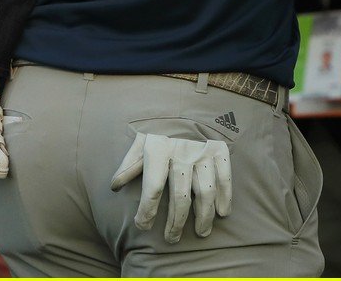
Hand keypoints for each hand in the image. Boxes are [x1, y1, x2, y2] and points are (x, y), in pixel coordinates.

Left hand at [109, 133, 231, 242]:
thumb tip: (114, 186)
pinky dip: (225, 196)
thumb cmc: (158, 126)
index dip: (147, 211)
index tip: (143, 226)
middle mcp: (182, 152)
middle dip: (175, 222)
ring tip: (200, 232)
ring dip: (203, 216)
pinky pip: (224, 177)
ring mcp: (203, 151)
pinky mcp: (218, 149)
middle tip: (171, 238)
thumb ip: (129, 164)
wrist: (183, 101)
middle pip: (180, 196)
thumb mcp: (140, 140)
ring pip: (205, 191)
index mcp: (158, 149)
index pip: (153, 188)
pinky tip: (222, 212)